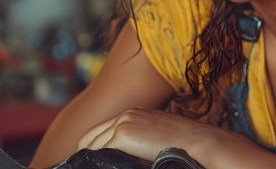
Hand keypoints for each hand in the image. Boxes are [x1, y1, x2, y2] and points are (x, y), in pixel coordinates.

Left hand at [77, 107, 213, 161]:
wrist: (194, 140)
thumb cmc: (183, 142)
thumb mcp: (157, 133)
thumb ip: (139, 138)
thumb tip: (128, 153)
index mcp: (133, 112)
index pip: (101, 130)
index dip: (91, 145)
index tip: (89, 157)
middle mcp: (125, 115)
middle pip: (90, 137)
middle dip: (84, 152)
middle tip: (81, 165)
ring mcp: (123, 124)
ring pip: (93, 146)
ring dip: (90, 158)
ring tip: (88, 167)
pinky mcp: (122, 136)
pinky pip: (100, 151)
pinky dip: (97, 160)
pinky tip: (99, 166)